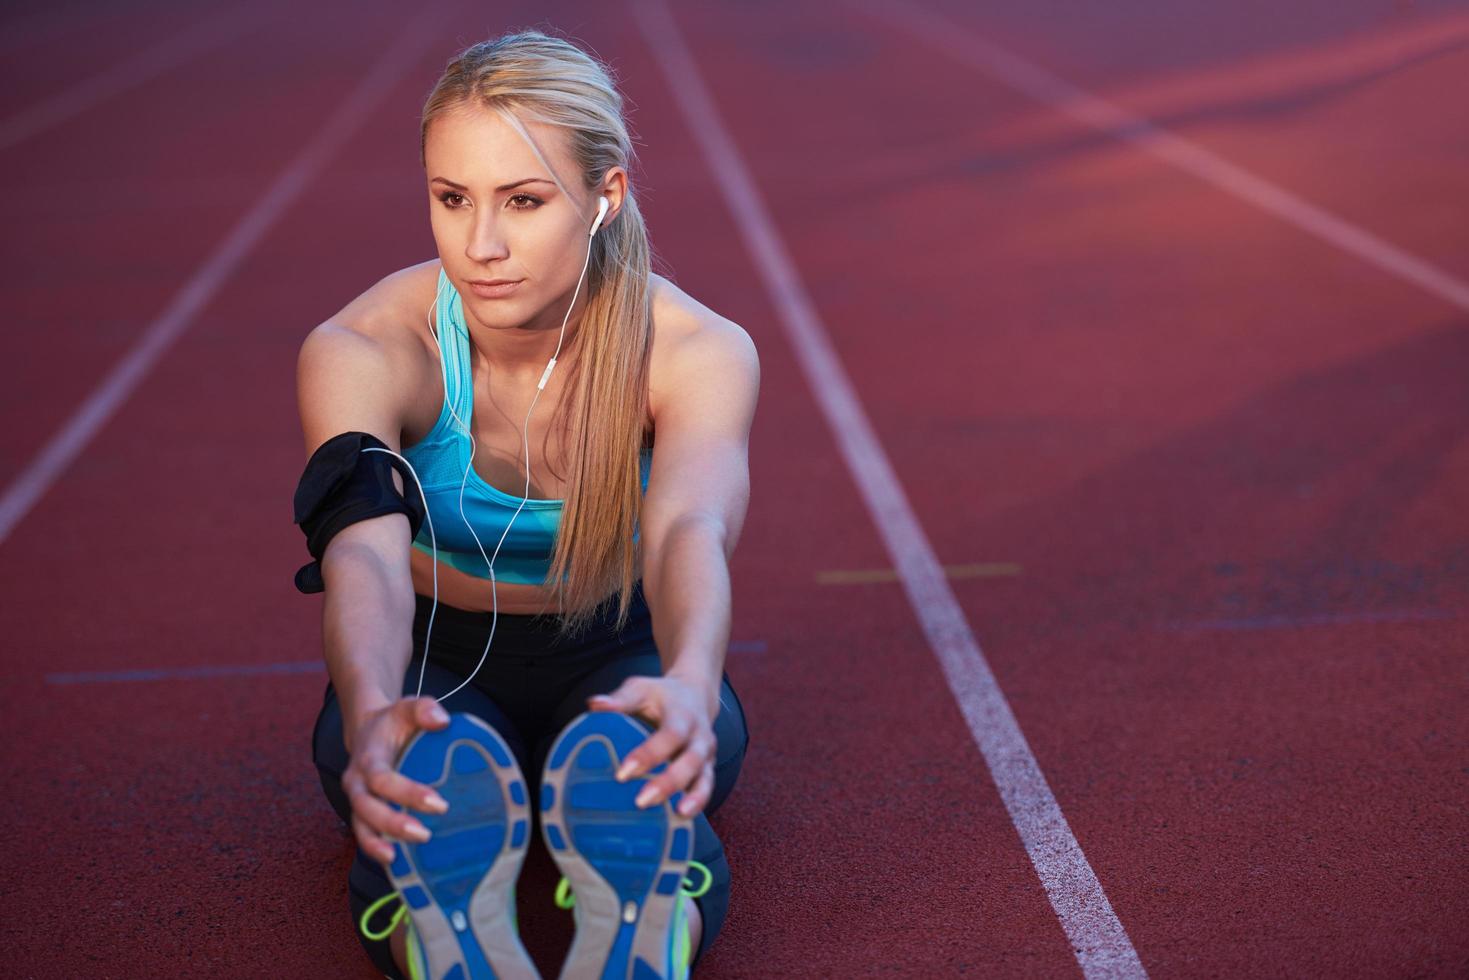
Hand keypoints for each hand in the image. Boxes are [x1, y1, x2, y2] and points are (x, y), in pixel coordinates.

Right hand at [342, 697, 452, 864]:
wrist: (368, 731)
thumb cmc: (394, 722)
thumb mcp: (408, 707)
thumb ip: (424, 708)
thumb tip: (442, 720)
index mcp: (368, 759)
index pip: (383, 780)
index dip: (407, 793)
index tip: (439, 803)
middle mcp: (357, 784)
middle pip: (366, 809)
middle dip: (393, 824)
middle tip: (425, 835)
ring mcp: (357, 802)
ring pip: (361, 828)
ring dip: (379, 845)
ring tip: (400, 860)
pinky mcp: (363, 815)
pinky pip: (366, 837)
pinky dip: (378, 851)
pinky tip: (401, 866)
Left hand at [587, 674, 716, 818]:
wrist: (696, 695)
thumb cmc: (661, 695)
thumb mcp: (642, 689)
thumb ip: (620, 699)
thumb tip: (595, 705)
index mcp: (683, 715)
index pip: (670, 735)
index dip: (649, 754)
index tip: (623, 773)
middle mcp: (700, 736)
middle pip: (691, 761)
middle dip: (669, 782)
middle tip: (642, 801)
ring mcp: (707, 755)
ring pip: (705, 779)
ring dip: (693, 798)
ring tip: (677, 815)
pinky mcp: (707, 769)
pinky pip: (705, 789)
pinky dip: (696, 804)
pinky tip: (680, 820)